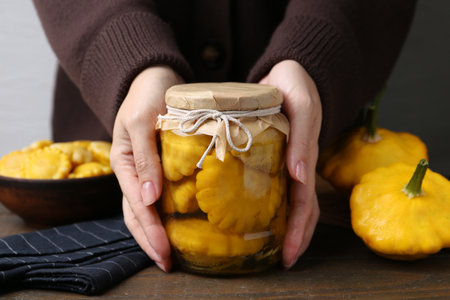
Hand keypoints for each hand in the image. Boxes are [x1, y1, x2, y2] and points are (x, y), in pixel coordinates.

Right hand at [110, 66, 183, 271]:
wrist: (156, 78)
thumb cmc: (148, 94)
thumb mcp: (143, 121)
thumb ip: (144, 158)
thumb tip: (147, 199)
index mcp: (124, 162)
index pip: (135, 204)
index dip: (150, 229)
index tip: (165, 249)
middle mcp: (133, 171)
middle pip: (137, 214)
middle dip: (150, 240)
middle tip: (167, 264)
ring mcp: (145, 171)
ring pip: (145, 210)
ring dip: (155, 234)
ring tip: (170, 256)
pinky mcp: (159, 167)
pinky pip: (159, 197)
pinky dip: (166, 216)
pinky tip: (178, 228)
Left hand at [259, 60, 320, 268]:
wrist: (287, 73)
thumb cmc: (295, 85)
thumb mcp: (301, 103)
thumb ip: (302, 135)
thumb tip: (300, 176)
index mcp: (304, 157)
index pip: (304, 202)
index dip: (299, 229)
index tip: (289, 253)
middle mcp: (298, 165)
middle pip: (302, 208)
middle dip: (295, 237)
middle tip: (284, 262)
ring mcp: (288, 162)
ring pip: (293, 203)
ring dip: (288, 228)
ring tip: (276, 252)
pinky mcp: (276, 157)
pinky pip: (278, 187)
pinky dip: (274, 208)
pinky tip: (263, 221)